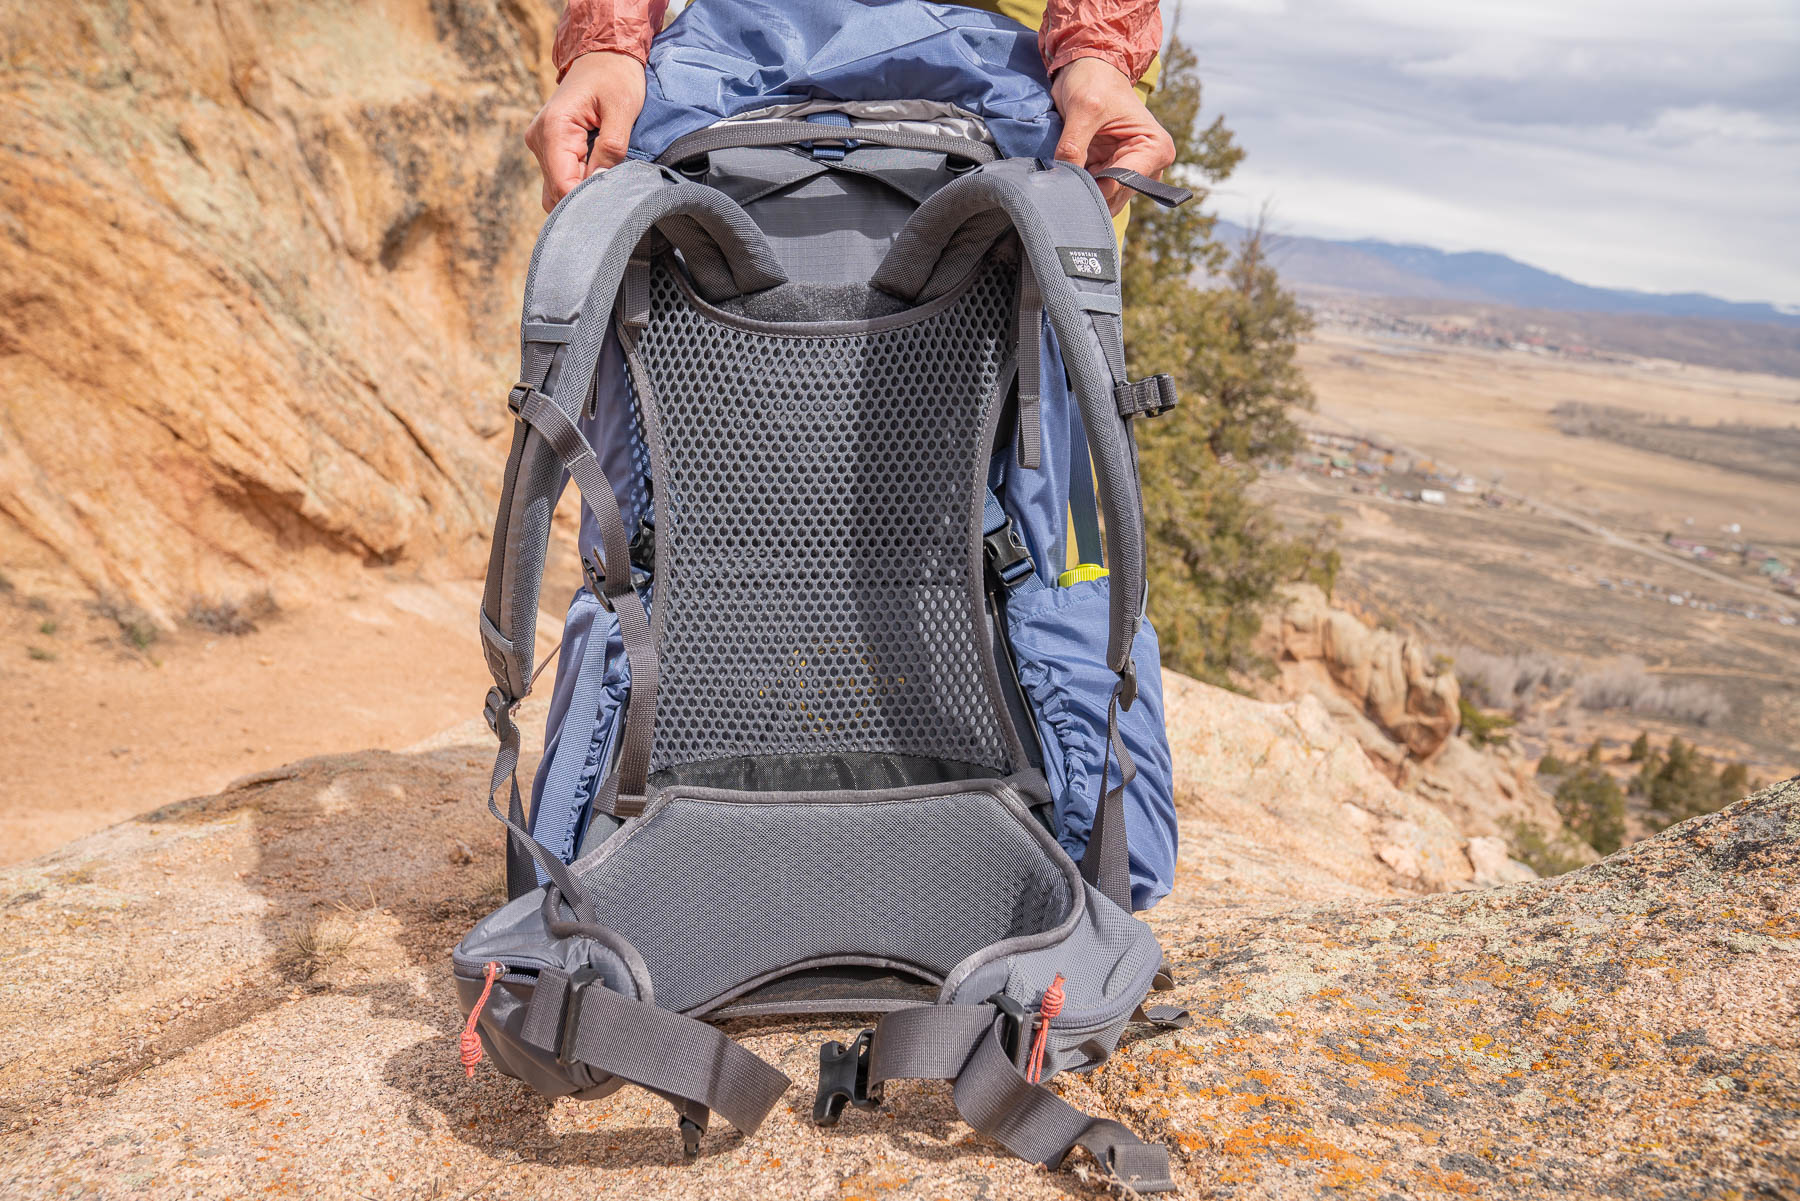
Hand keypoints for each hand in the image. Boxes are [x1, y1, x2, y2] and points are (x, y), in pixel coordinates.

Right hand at [524, 51, 647, 212]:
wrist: (603, 55)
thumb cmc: (615, 77)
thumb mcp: (622, 109)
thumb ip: (612, 147)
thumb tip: (600, 180)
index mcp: (554, 128)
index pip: (563, 185)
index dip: (586, 202)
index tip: (612, 205)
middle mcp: (539, 139)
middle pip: (557, 192)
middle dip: (585, 202)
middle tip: (615, 202)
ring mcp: (540, 144)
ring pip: (555, 190)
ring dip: (581, 195)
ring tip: (609, 189)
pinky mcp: (547, 147)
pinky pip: (559, 178)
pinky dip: (577, 186)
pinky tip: (598, 180)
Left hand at [1050, 57, 1175, 215]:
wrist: (1089, 68)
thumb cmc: (1095, 80)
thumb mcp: (1084, 109)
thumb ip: (1074, 145)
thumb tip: (1062, 179)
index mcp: (1155, 148)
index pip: (1124, 182)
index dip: (1094, 188)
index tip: (1066, 186)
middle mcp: (1149, 167)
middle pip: (1114, 197)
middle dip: (1086, 194)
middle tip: (1056, 188)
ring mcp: (1128, 172)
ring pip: (1102, 201)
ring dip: (1078, 192)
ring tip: (1057, 180)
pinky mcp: (1109, 173)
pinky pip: (1092, 192)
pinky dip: (1075, 188)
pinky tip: (1061, 178)